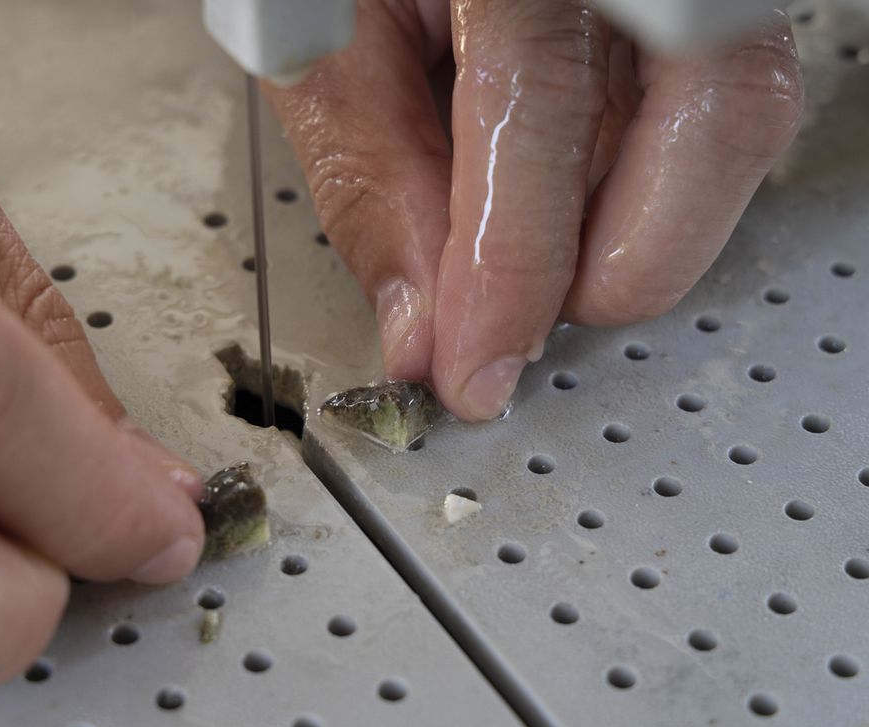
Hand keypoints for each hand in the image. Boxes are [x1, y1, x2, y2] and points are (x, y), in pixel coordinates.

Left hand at [267, 0, 802, 419]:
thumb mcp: (323, 43)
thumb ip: (370, 179)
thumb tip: (420, 330)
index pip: (543, 110)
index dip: (513, 267)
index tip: (476, 368)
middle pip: (707, 124)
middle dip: (611, 268)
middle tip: (516, 323)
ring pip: (726, 131)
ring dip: (623, 229)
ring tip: (522, 240)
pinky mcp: (713, 1)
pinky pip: (718, 112)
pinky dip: (638, 184)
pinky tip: (560, 188)